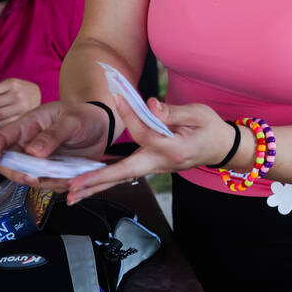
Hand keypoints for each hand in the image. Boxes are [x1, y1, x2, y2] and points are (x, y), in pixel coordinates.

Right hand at [0, 101, 109, 189]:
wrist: (102, 127)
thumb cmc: (83, 116)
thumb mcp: (71, 120)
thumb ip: (53, 134)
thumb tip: (32, 151)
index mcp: (27, 126)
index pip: (1, 137)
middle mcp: (28, 145)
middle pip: (9, 164)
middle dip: (17, 174)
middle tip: (33, 178)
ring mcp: (39, 161)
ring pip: (29, 178)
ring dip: (44, 182)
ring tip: (65, 177)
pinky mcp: (51, 173)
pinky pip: (48, 184)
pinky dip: (58, 186)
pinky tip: (72, 179)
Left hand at [64, 97, 235, 204]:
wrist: (221, 148)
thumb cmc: (211, 128)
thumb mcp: (198, 114)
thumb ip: (173, 112)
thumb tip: (149, 105)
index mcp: (173, 149)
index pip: (145, 133)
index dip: (131, 115)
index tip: (118, 97)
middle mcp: (161, 163)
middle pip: (124, 172)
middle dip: (97, 180)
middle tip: (72, 188)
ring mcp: (155, 169)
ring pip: (122, 178)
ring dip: (96, 187)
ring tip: (70, 195)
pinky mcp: (150, 167)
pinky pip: (125, 175)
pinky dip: (105, 181)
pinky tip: (87, 186)